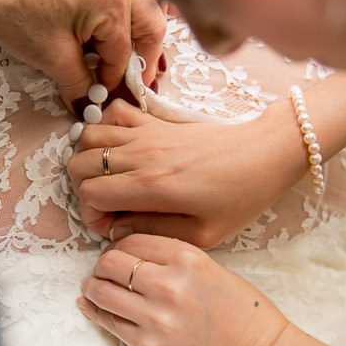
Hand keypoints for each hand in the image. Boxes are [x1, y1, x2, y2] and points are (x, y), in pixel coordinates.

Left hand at [0, 0, 164, 110]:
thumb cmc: (12, 7)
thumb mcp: (51, 56)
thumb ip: (79, 85)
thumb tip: (90, 106)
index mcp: (112, 1)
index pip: (124, 53)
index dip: (115, 81)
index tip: (107, 98)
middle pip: (147, 24)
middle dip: (143, 57)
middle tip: (135, 82)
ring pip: (136, 7)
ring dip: (132, 36)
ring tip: (116, 60)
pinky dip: (115, 16)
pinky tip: (98, 35)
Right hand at [66, 99, 305, 247]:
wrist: (266, 153)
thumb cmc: (241, 196)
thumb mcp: (203, 234)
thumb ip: (153, 232)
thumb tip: (119, 230)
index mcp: (152, 186)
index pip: (90, 194)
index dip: (91, 215)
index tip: (110, 226)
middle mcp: (143, 153)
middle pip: (79, 163)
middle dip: (81, 188)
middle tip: (105, 203)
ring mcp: (148, 131)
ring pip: (89, 134)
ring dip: (88, 157)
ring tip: (108, 177)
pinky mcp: (157, 119)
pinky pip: (114, 111)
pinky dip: (106, 126)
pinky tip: (120, 147)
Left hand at [77, 234, 289, 345]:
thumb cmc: (243, 312)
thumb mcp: (212, 269)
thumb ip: (173, 259)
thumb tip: (131, 254)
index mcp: (188, 259)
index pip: (134, 240)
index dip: (121, 244)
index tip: (121, 251)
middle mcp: (169, 284)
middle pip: (112, 262)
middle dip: (105, 263)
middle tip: (106, 269)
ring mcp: (157, 317)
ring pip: (103, 291)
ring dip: (94, 286)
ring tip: (95, 286)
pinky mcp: (149, 345)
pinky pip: (109, 322)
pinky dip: (95, 311)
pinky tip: (89, 304)